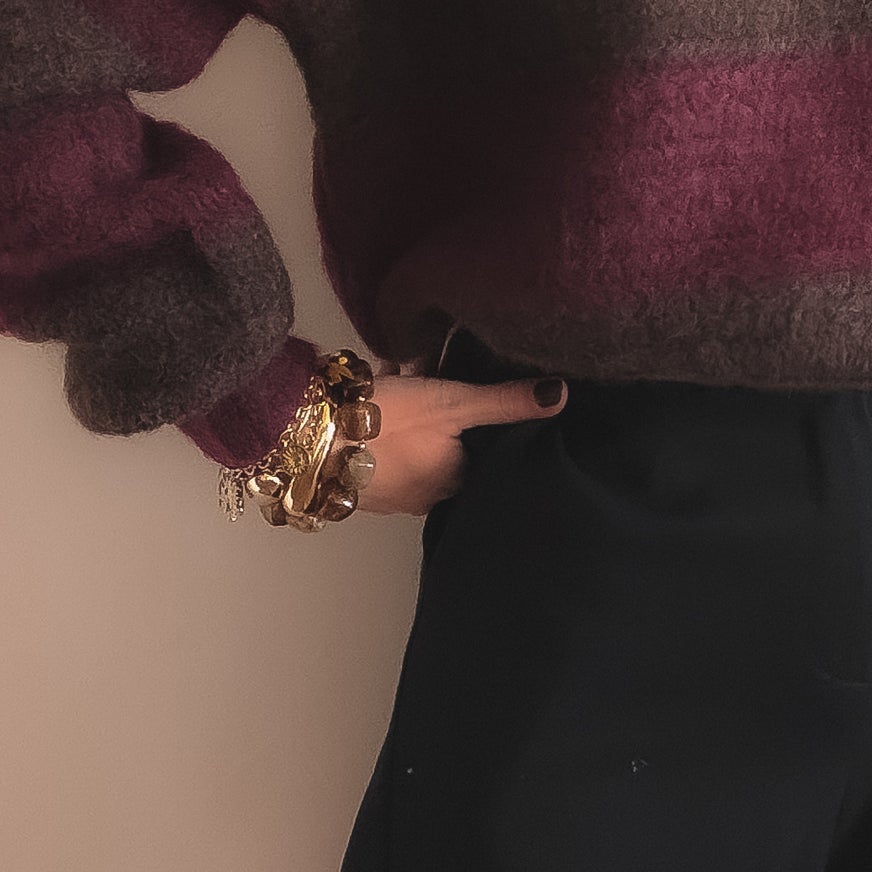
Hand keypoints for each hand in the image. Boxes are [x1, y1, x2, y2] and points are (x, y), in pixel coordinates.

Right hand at [345, 369, 568, 519]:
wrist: (310, 436)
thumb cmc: (389, 424)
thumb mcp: (453, 403)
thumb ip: (505, 402)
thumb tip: (561, 397)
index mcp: (454, 484)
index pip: (487, 461)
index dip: (491, 434)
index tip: (494, 409)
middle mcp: (423, 497)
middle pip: (450, 453)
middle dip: (453, 422)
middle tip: (454, 383)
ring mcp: (386, 490)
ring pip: (416, 446)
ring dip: (420, 416)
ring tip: (417, 374)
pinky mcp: (355, 474)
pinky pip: (384, 444)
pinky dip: (391, 418)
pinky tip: (385, 382)